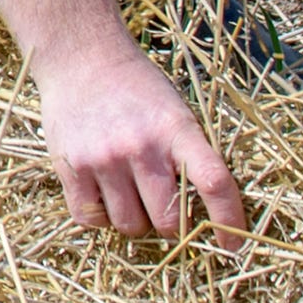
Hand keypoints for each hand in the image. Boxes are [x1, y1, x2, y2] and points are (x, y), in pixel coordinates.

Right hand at [38, 48, 250, 245]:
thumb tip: (204, 213)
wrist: (82, 56)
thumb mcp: (175, 111)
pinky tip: (103, 193)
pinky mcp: (70, 167)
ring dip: (134, 219)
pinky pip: (90, 218)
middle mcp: (140, 147)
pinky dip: (100, 216)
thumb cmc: (137, 88)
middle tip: (163, 205)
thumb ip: (190, 156)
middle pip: (166, 220)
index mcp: (176, 130)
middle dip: (170, 223)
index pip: (213, 183)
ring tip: (129, 193)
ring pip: (129, 225)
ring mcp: (103, 159)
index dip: (228, 221)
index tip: (232, 246)